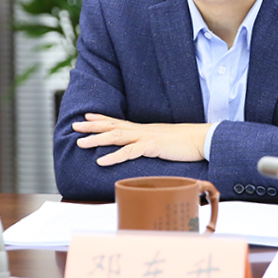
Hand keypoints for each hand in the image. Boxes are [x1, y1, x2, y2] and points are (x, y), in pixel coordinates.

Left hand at [72, 113, 210, 165]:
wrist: (202, 139)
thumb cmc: (186, 143)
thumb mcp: (164, 142)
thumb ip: (152, 144)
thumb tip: (145, 149)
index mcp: (144, 129)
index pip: (119, 121)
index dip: (102, 119)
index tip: (87, 117)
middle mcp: (142, 130)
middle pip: (113, 126)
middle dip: (92, 127)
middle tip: (75, 126)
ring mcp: (146, 137)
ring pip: (116, 136)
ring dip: (97, 139)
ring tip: (80, 143)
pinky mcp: (152, 147)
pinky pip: (129, 152)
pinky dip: (114, 156)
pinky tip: (101, 161)